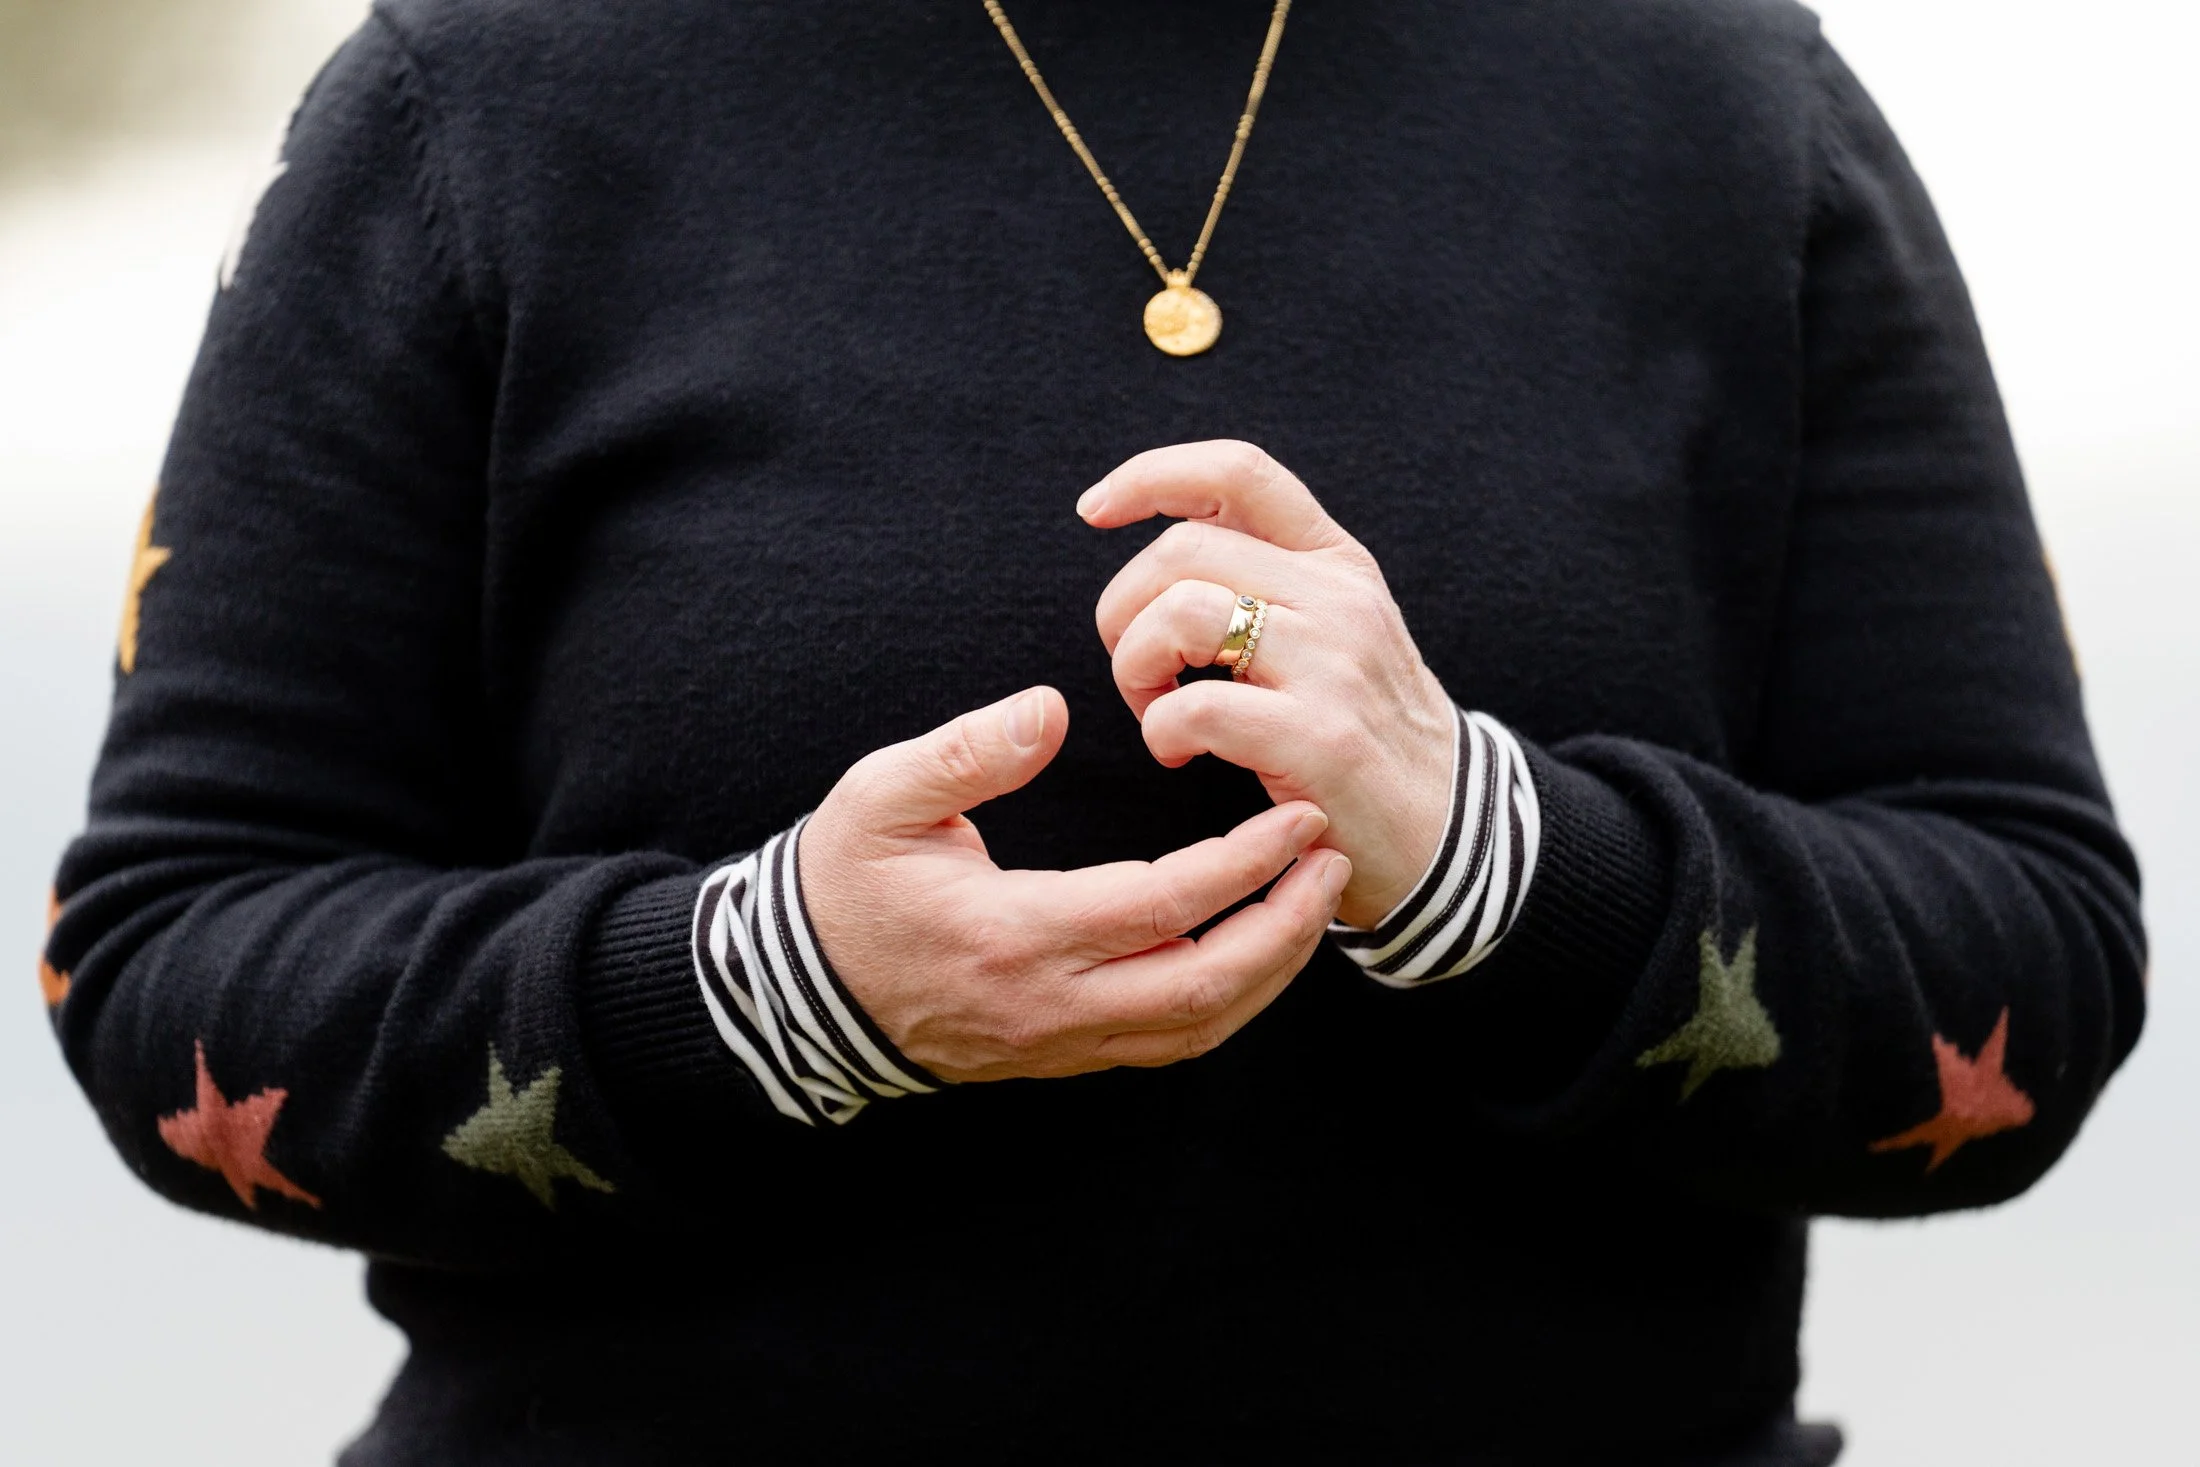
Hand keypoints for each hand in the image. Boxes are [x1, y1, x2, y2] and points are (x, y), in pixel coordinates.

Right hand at [800, 686, 1351, 1081]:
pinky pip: (1169, 1043)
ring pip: (1197, 1029)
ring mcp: (1059, 1042)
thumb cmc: (844, 882)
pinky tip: (1258, 950)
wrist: (799, 988)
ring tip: (1314, 902)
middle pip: (1204, 988)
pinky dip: (1229, 1000)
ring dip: (1271, 971)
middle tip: (1331, 860)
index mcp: (1013, 933)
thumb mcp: (878, 798)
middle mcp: (1049, 1004)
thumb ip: (963, 751)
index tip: (1297, 817)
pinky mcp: (1062, 1054)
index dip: (1244, 864)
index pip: (1162, 906)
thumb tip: (1048, 708)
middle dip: (1286, 927)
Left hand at [1082, 440, 1455, 930]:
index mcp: (1337, 562)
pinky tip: (1179, 754)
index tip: (1094, 510)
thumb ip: (1272, 583)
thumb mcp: (1338, 633)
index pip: (1239, 471)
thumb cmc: (1366, 736)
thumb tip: (1167, 553)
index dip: (1151, 475)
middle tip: (1137, 671)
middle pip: (1183, 547)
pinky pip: (1194, 708)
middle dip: (1123, 608)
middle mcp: (1339, 598)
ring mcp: (1334, 665)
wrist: (1453, 832)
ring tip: (1155, 711)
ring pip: (1181, 614)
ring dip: (1136, 666)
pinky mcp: (1321, 739)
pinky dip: (1161, 731)